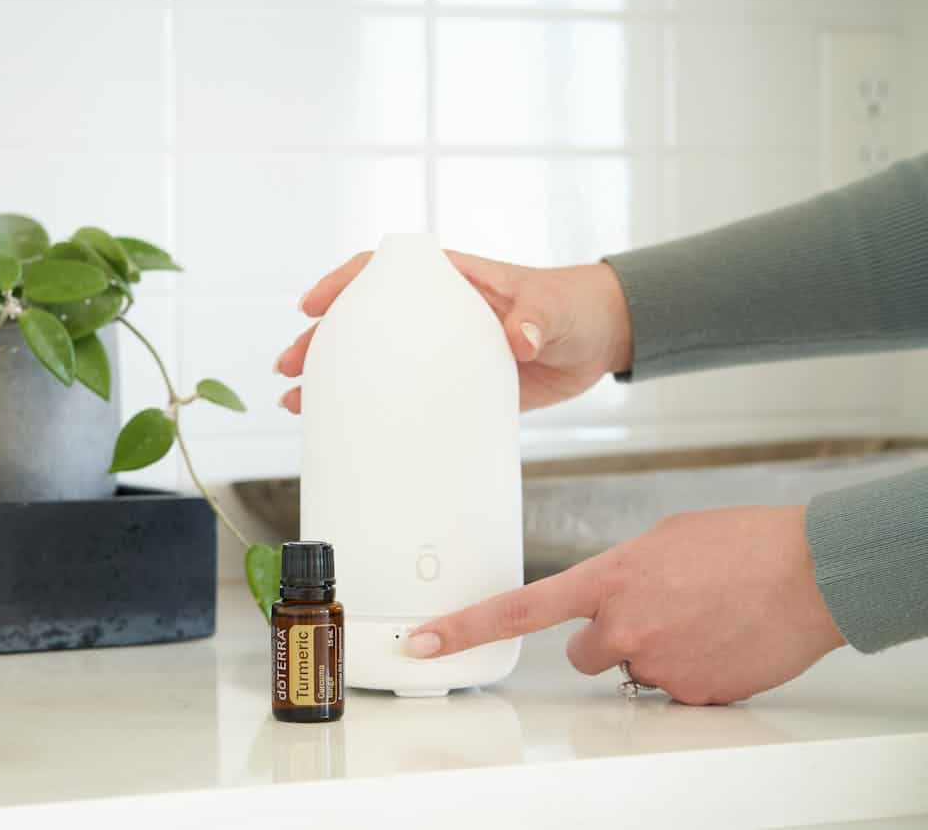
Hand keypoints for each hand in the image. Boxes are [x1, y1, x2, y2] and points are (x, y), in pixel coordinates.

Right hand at [274, 250, 633, 412]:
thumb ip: (535, 319)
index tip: (312, 304)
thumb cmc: (574, 306)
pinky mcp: (457, 387)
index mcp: (449, 282)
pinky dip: (376, 412)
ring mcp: (441, 352)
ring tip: (297, 403)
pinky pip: (406, 399)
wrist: (602, 339)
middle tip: (289, 367)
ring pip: (374, 363)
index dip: (342, 284)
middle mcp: (435, 316)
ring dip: (334, 380)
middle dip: (320, 341)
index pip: (381, 272)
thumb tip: (520, 338)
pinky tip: (348, 429)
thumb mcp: (554, 308)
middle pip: (362, 322)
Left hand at [404, 506, 846, 704]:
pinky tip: (721, 639)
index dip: (463, 629)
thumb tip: (607, 599)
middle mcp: (624, 627)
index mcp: (609, 578)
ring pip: (635, 670)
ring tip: (702, 620)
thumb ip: (619, 573)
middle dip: (608, 640)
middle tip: (657, 613)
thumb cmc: (742, 544)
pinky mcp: (693, 693)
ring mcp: (658, 664)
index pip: (518, 610)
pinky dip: (693, 670)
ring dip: (656, 653)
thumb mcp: (660, 541)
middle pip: (584, 655)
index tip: (424, 643)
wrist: (811, 572)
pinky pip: (675, 689)